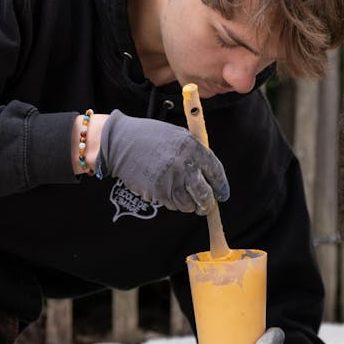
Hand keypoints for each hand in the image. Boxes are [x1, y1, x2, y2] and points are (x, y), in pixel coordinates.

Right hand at [97, 110, 228, 212]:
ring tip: (179, 194)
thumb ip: (195, 154)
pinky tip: (164, 190)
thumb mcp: (178, 137)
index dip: (221, 186)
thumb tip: (208, 176)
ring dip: (187, 204)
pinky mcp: (158, 192)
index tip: (222, 194)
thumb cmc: (150, 137)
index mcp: (194, 148)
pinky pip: (172, 204)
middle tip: (205, 205)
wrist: (122, 142)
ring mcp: (172, 180)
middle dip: (207, 203)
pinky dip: (171, 202)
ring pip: (188, 204)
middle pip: (205, 194)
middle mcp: (185, 165)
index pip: (216, 172)